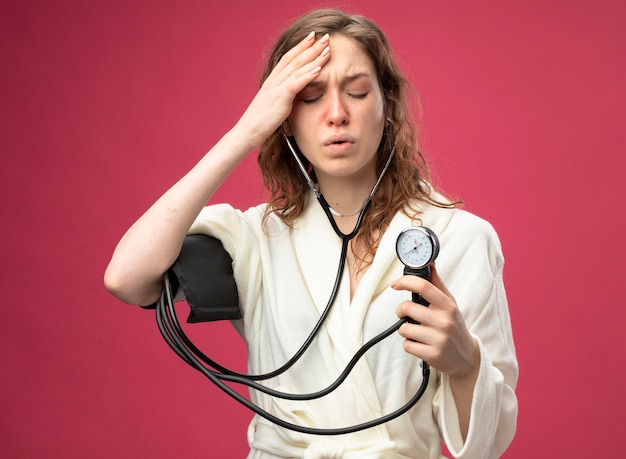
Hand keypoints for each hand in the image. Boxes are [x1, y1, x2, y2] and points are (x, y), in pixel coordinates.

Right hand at [235, 31, 330, 148]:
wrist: (247, 131)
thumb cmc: (259, 122)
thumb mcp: (272, 105)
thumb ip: (282, 97)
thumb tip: (292, 96)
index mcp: (272, 81)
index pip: (288, 58)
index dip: (300, 46)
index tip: (312, 37)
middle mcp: (274, 81)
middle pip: (295, 58)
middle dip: (311, 46)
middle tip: (326, 36)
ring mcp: (276, 88)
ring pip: (297, 67)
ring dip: (314, 57)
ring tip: (327, 48)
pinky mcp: (280, 98)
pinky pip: (296, 83)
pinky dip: (308, 75)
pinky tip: (319, 68)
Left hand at [392, 265, 478, 377]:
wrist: (466, 358)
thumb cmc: (454, 327)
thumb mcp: (450, 304)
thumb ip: (437, 284)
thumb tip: (430, 263)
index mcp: (448, 306)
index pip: (424, 286)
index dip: (405, 282)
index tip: (395, 284)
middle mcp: (445, 321)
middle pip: (408, 307)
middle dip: (401, 310)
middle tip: (406, 314)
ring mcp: (439, 339)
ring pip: (404, 328)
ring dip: (405, 330)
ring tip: (417, 331)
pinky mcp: (432, 355)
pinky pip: (407, 345)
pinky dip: (409, 344)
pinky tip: (420, 344)